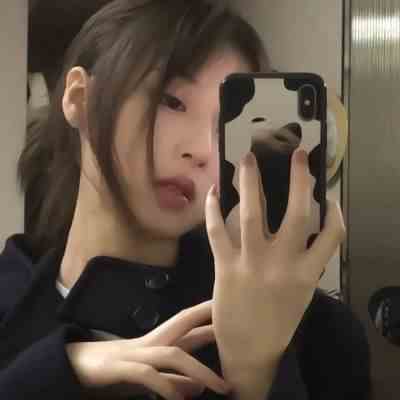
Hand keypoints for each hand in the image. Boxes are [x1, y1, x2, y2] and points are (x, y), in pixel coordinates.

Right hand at [66, 300, 231, 399]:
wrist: (80, 366)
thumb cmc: (121, 369)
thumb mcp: (152, 375)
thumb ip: (176, 380)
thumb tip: (200, 387)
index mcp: (160, 339)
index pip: (190, 322)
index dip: (211, 313)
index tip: (237, 306)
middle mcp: (152, 341)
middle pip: (183, 322)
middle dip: (208, 318)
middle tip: (235, 321)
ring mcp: (137, 353)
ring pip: (173, 354)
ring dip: (198, 370)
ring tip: (221, 388)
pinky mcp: (122, 369)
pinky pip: (147, 376)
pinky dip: (165, 387)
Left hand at [205, 149, 345, 368]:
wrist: (249, 350)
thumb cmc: (278, 321)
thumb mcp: (301, 293)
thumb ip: (303, 261)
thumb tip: (302, 226)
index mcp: (307, 273)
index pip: (331, 234)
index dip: (334, 210)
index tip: (327, 194)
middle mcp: (282, 264)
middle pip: (297, 214)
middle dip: (298, 179)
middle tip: (297, 154)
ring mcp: (251, 264)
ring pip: (252, 215)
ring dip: (250, 183)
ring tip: (247, 160)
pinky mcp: (225, 267)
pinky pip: (217, 231)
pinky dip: (213, 209)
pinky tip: (213, 192)